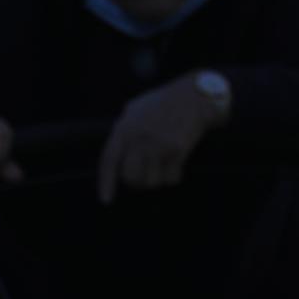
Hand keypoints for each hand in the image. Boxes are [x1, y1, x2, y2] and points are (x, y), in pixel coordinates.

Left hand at [97, 76, 228, 204]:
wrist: (193, 98)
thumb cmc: (163, 102)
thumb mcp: (135, 109)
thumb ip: (123, 129)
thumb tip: (117, 152)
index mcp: (125, 128)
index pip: (109, 160)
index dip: (106, 182)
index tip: (106, 200)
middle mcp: (140, 139)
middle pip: (130, 178)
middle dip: (135, 181)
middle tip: (142, 175)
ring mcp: (159, 147)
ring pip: (151, 183)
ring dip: (155, 180)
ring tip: (159, 166)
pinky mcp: (178, 153)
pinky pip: (171, 180)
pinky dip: (172, 177)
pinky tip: (173, 164)